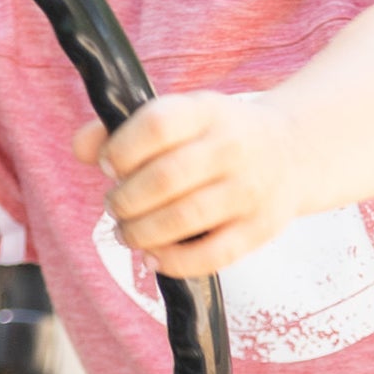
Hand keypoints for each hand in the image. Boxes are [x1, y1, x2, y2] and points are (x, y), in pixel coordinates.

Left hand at [74, 91, 300, 278]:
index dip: (120, 149)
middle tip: (114, 205)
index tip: (108, 165)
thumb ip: (124, 128)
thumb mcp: (181, 117)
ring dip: (141, 233)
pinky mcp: (261, 228)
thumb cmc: (217, 136)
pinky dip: (172, 262)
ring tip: (128, 233)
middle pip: (164, 178)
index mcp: (208, 111)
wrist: (293, 152)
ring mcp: (251, 189)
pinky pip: (210, 255)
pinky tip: (153, 257)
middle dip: (124, 200)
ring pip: (183, 219)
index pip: (155, 125)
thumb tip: (80, 148)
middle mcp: (234, 147)